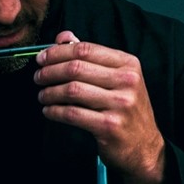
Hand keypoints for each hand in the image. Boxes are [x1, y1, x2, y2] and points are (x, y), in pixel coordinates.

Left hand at [34, 31, 170, 183]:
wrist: (144, 147)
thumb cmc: (126, 109)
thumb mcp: (117, 78)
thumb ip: (91, 56)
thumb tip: (63, 37)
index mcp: (128, 64)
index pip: (86, 49)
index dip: (58, 52)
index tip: (42, 58)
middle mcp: (127, 81)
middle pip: (76, 67)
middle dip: (50, 71)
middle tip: (38, 77)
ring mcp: (120, 104)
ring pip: (72, 90)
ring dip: (50, 92)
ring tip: (42, 95)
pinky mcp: (109, 126)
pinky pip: (72, 114)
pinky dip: (55, 111)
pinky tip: (49, 110)